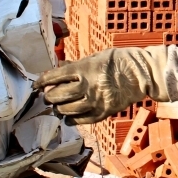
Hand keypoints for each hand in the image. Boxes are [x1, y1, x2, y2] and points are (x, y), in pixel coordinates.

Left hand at [33, 47, 170, 124]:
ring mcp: (95, 101)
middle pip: (58, 95)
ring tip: (58, 106)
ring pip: (67, 110)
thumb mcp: (96, 57)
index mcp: (84, 68)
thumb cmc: (119, 61)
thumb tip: (58, 68)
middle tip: (48, 96)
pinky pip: (81, 120)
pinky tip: (68, 117)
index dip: (42, 82)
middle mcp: (87, 86)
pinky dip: (71, 120)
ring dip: (59, 109)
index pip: (56, 76)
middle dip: (49, 97)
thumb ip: (76, 65)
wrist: (142, 74)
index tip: (36, 85)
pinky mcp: (103, 112)